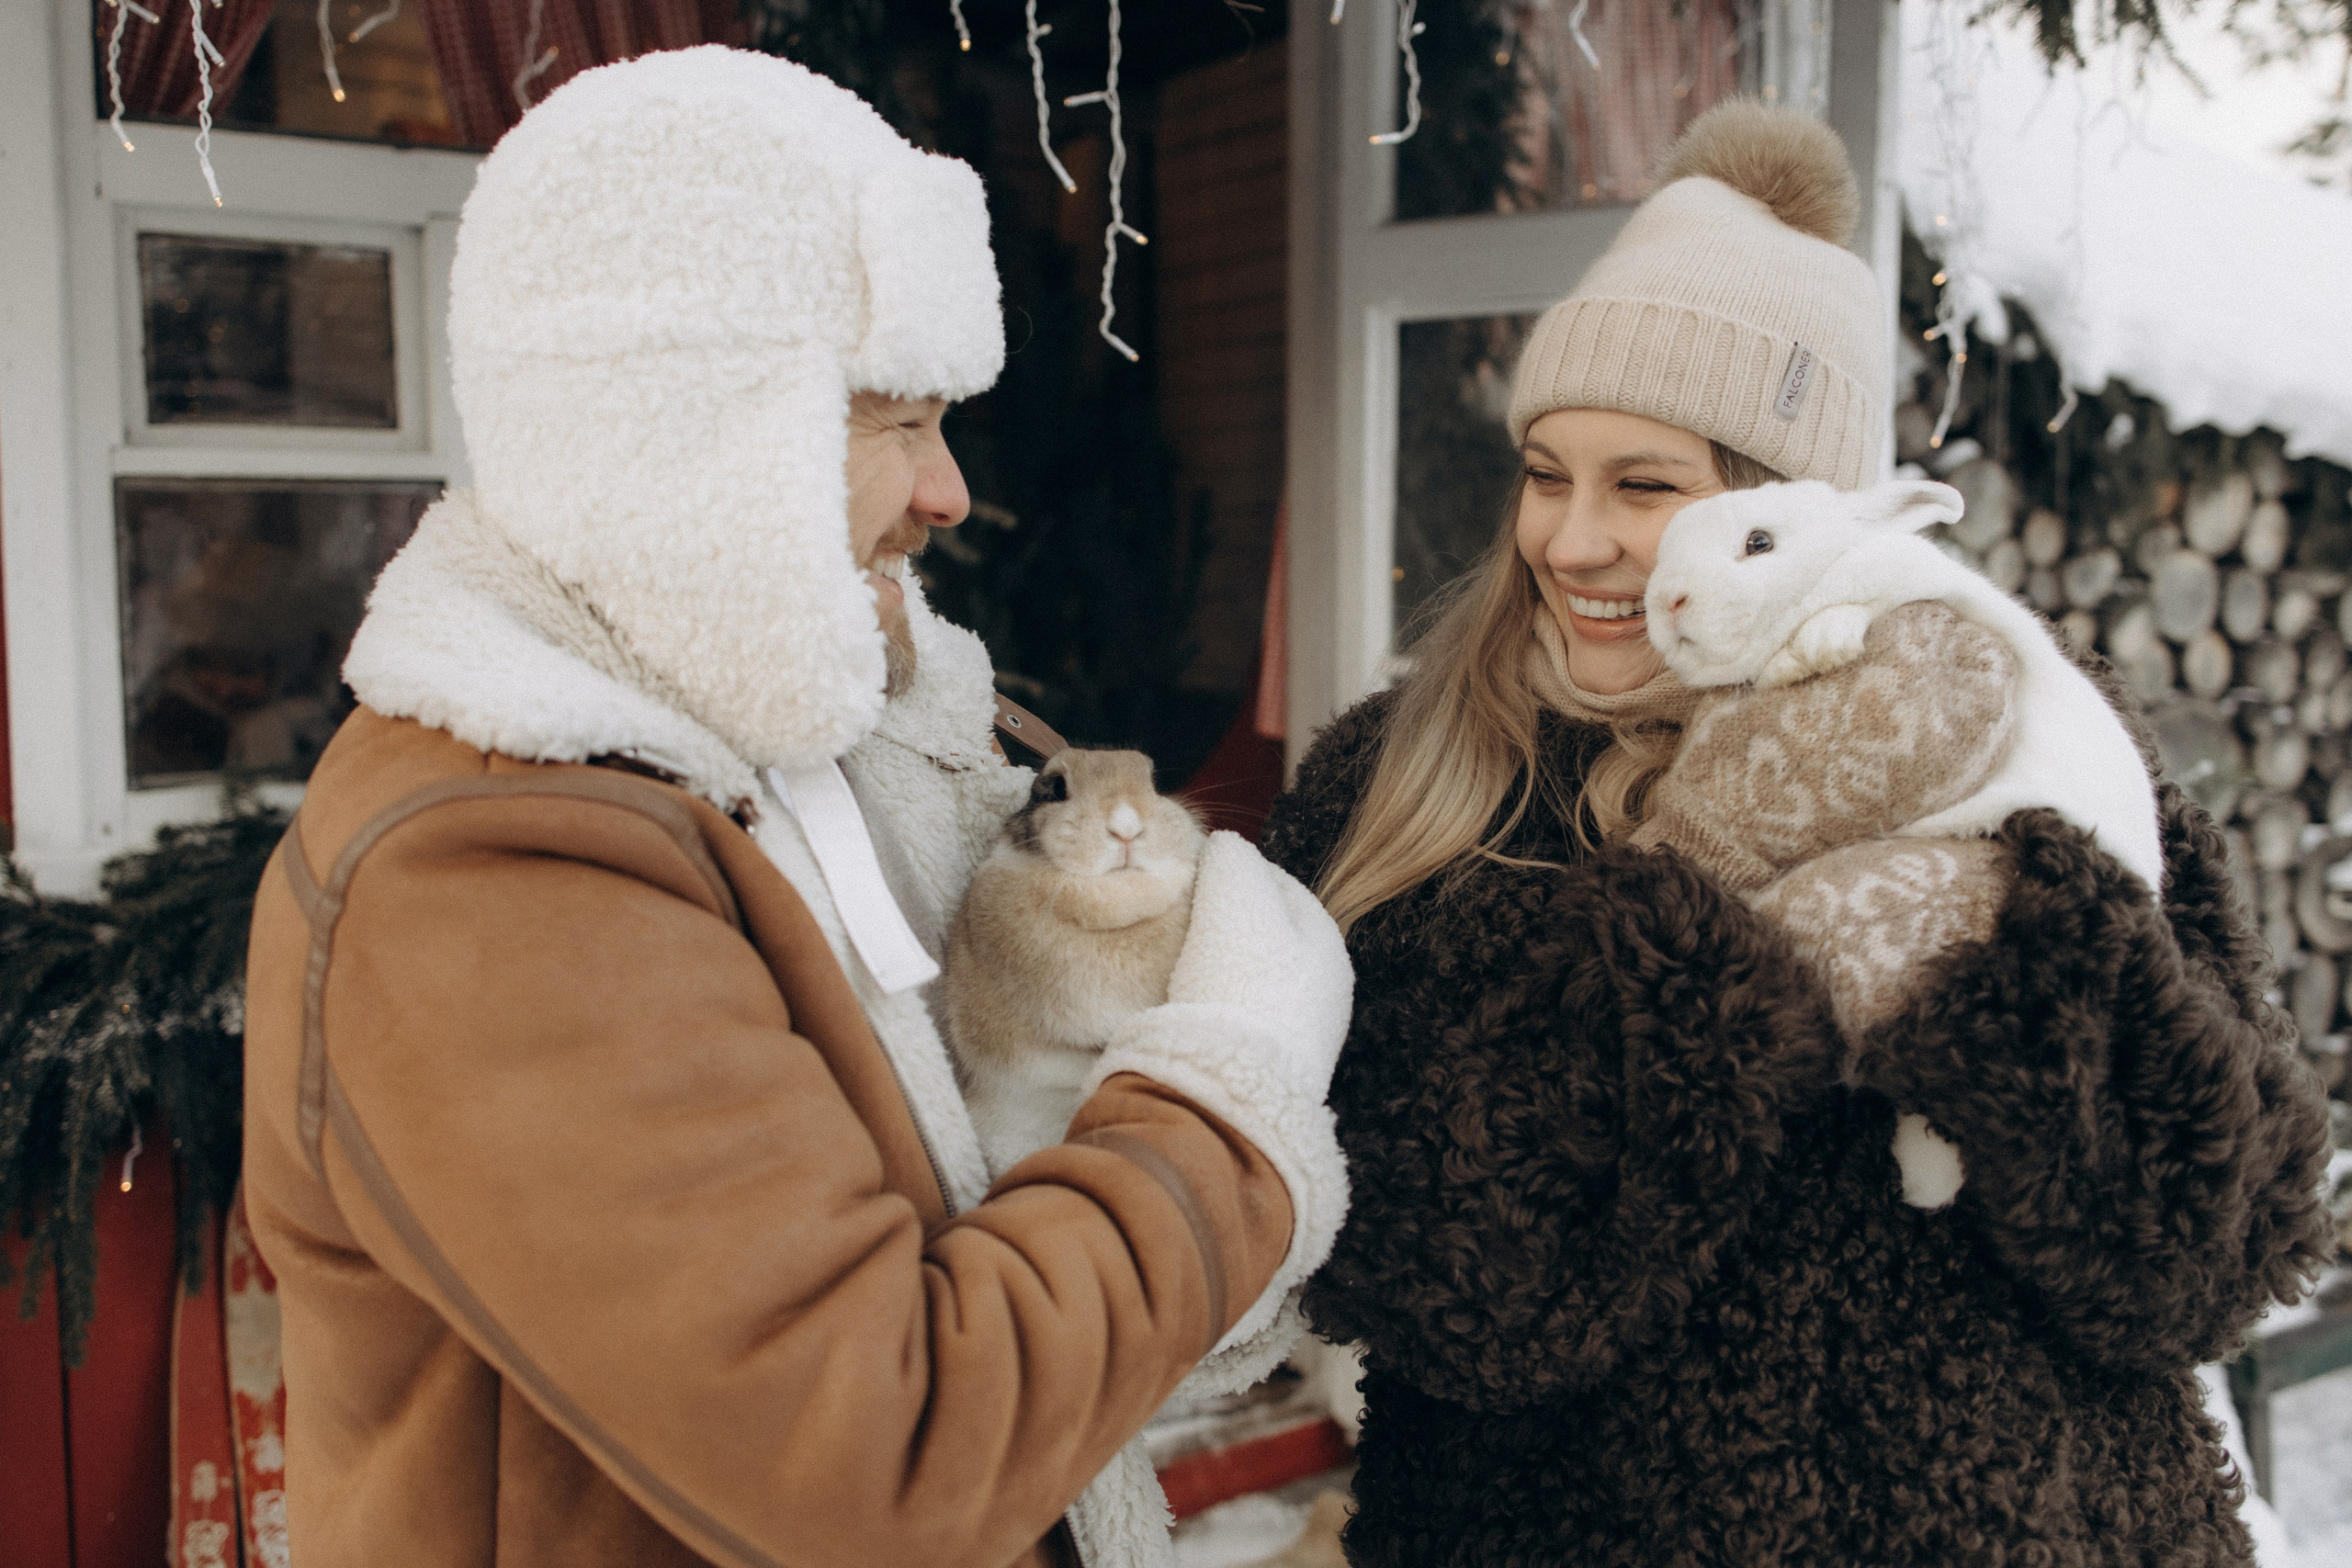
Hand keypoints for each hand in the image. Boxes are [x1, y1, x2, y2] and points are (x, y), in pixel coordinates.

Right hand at [1157, 831, 1354, 1099]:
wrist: (1226, 1089)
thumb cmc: (1238, 981)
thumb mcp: (1235, 894)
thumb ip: (1232, 857)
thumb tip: (1225, 847)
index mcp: (1328, 942)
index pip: (1279, 884)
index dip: (1233, 869)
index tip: (1193, 871)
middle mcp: (1326, 991)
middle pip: (1267, 934)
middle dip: (1226, 919)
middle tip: (1180, 913)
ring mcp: (1300, 1037)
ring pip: (1251, 978)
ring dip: (1217, 964)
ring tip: (1176, 958)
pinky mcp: (1268, 1072)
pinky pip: (1236, 1019)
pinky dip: (1213, 1004)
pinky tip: (1184, 1004)